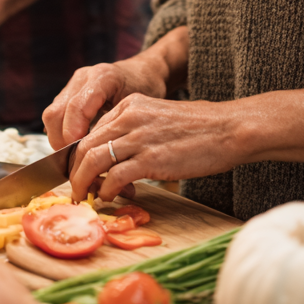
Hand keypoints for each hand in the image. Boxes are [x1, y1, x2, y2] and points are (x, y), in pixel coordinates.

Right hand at [42, 51, 170, 149]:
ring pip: (51, 115)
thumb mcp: (139, 108)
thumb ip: (120, 128)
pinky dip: (60, 134)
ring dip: (58, 140)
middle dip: (61, 141)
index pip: (77, 106)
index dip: (73, 132)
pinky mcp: (68, 93)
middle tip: (76, 162)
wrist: (142, 73)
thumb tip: (105, 161)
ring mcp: (73, 85)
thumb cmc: (145, 91)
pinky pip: (55, 116)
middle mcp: (83, 78)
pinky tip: (75, 148)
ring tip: (76, 158)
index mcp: (103, 78)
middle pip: (56, 112)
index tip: (79, 153)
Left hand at [69, 94, 237, 201]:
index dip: (79, 156)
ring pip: (92, 160)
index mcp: (130, 105)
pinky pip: (115, 176)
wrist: (228, 129)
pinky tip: (110, 197)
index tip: (79, 173)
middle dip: (74, 171)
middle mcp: (129, 116)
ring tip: (86, 197)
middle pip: (84, 145)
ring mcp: (139, 136)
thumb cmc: (198, 130)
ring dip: (83, 183)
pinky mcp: (151, 158)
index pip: (90, 130)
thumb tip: (113, 160)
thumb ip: (134, 132)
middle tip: (76, 190)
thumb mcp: (157, 120)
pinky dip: (107, 190)